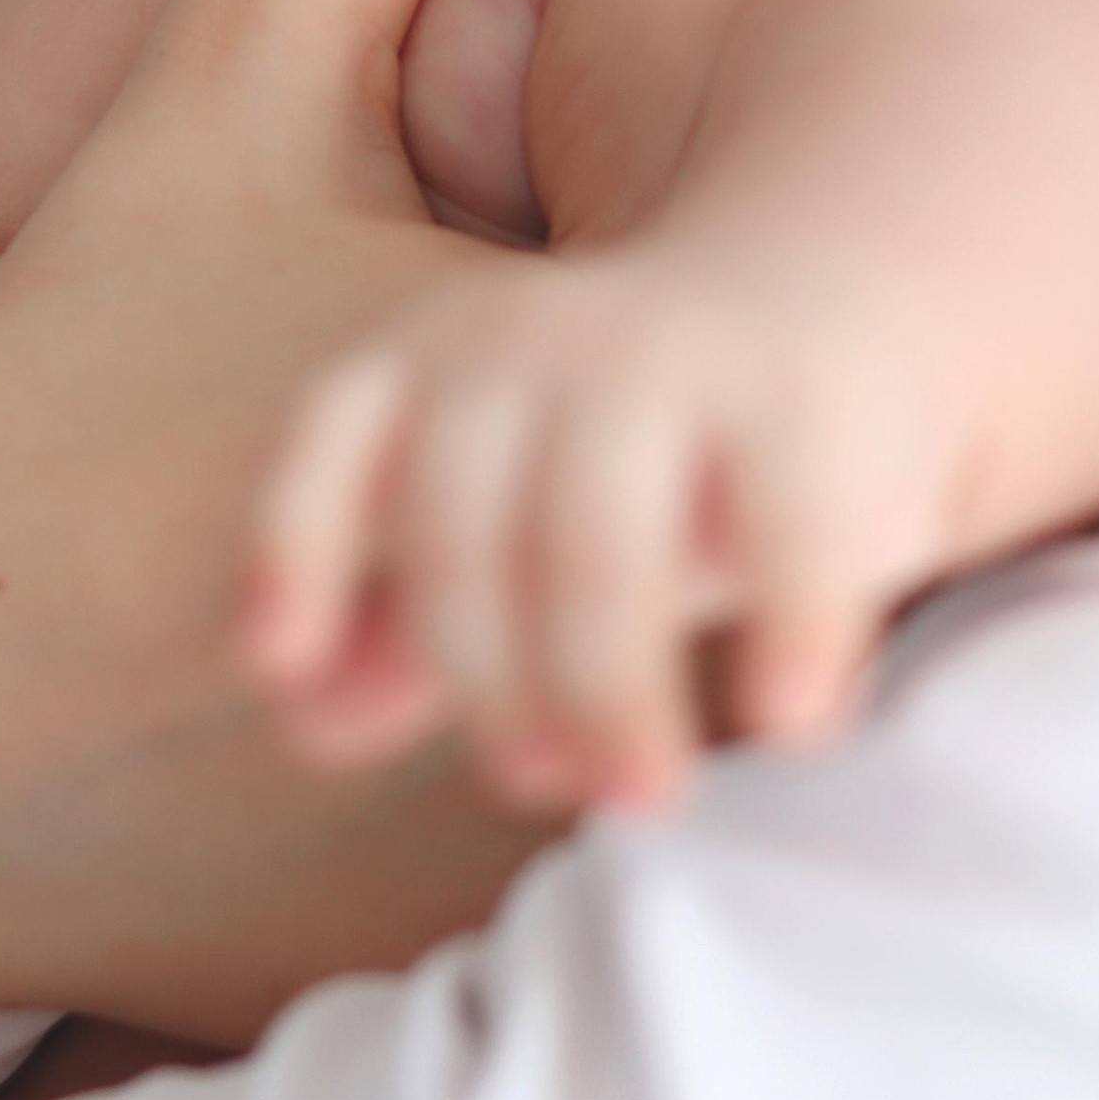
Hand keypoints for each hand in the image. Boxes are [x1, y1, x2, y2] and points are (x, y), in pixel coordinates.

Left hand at [243, 239, 957, 812]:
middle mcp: (533, 344)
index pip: (337, 428)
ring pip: (595, 538)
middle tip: (531, 784)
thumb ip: (401, 621)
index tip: (272, 664)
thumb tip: (301, 724)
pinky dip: (784, 631)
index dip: (293, 539)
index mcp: (439, 361)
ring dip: (606, 686)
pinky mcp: (801, 400)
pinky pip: (785, 524)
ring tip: (644, 796)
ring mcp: (667, 361)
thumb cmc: (631, 453)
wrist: (826, 303)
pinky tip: (788, 724)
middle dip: (485, 671)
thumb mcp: (505, 519)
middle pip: (460, 522)